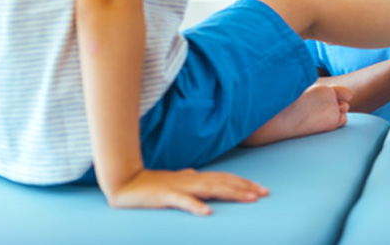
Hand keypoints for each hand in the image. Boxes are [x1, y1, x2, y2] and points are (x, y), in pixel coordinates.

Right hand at [108, 168, 269, 215]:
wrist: (125, 184)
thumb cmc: (151, 185)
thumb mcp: (175, 183)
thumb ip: (189, 180)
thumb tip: (200, 176)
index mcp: (194, 178)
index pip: (224, 179)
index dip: (243, 183)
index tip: (262, 189)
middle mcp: (191, 180)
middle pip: (223, 182)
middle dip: (245, 188)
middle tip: (264, 193)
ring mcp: (179, 187)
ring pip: (210, 189)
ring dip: (231, 194)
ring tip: (249, 199)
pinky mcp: (165, 196)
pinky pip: (183, 202)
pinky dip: (196, 206)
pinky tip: (208, 213)